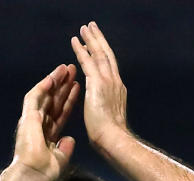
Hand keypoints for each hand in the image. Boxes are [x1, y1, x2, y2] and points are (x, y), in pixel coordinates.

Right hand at [12, 64, 79, 180]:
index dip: (69, 99)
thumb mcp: (60, 158)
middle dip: (62, 85)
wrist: (34, 175)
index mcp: (47, 132)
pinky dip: (43, 87)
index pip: (61, 111)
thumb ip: (65, 148)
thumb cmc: (45, 171)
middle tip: (72, 70)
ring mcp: (31, 119)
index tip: (77, 87)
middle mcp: (38, 123)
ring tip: (65, 69)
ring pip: (44, 95)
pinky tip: (52, 78)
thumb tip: (70, 140)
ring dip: (54, 81)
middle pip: (53, 99)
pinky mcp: (27, 118)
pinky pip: (34, 98)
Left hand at [71, 22, 129, 147]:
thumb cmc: (112, 138)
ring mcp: (108, 81)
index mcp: (119, 91)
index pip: (110, 68)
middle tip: (92, 28)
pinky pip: (87, 61)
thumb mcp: (112, 119)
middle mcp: (116, 82)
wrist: (114, 139)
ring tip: (85, 28)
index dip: (103, 55)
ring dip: (91, 40)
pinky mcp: (97, 83)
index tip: (96, 46)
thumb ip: (108, 110)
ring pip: (99, 54)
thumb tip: (102, 112)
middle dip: (100, 41)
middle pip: (108, 56)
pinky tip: (75, 41)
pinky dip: (81, 50)